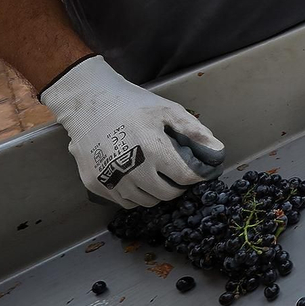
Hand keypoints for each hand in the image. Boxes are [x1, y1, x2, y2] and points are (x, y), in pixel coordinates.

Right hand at [40, 55, 224, 208]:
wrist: (87, 103)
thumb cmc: (131, 104)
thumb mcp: (167, 110)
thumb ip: (194, 131)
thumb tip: (217, 150)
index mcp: (153, 150)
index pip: (185, 177)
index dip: (198, 176)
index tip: (201, 171)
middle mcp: (132, 170)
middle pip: (167, 194)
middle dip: (178, 185)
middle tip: (177, 172)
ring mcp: (112, 180)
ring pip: (146, 201)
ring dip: (157, 192)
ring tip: (157, 174)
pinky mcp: (96, 185)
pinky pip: (125, 201)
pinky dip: (136, 195)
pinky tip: (137, 178)